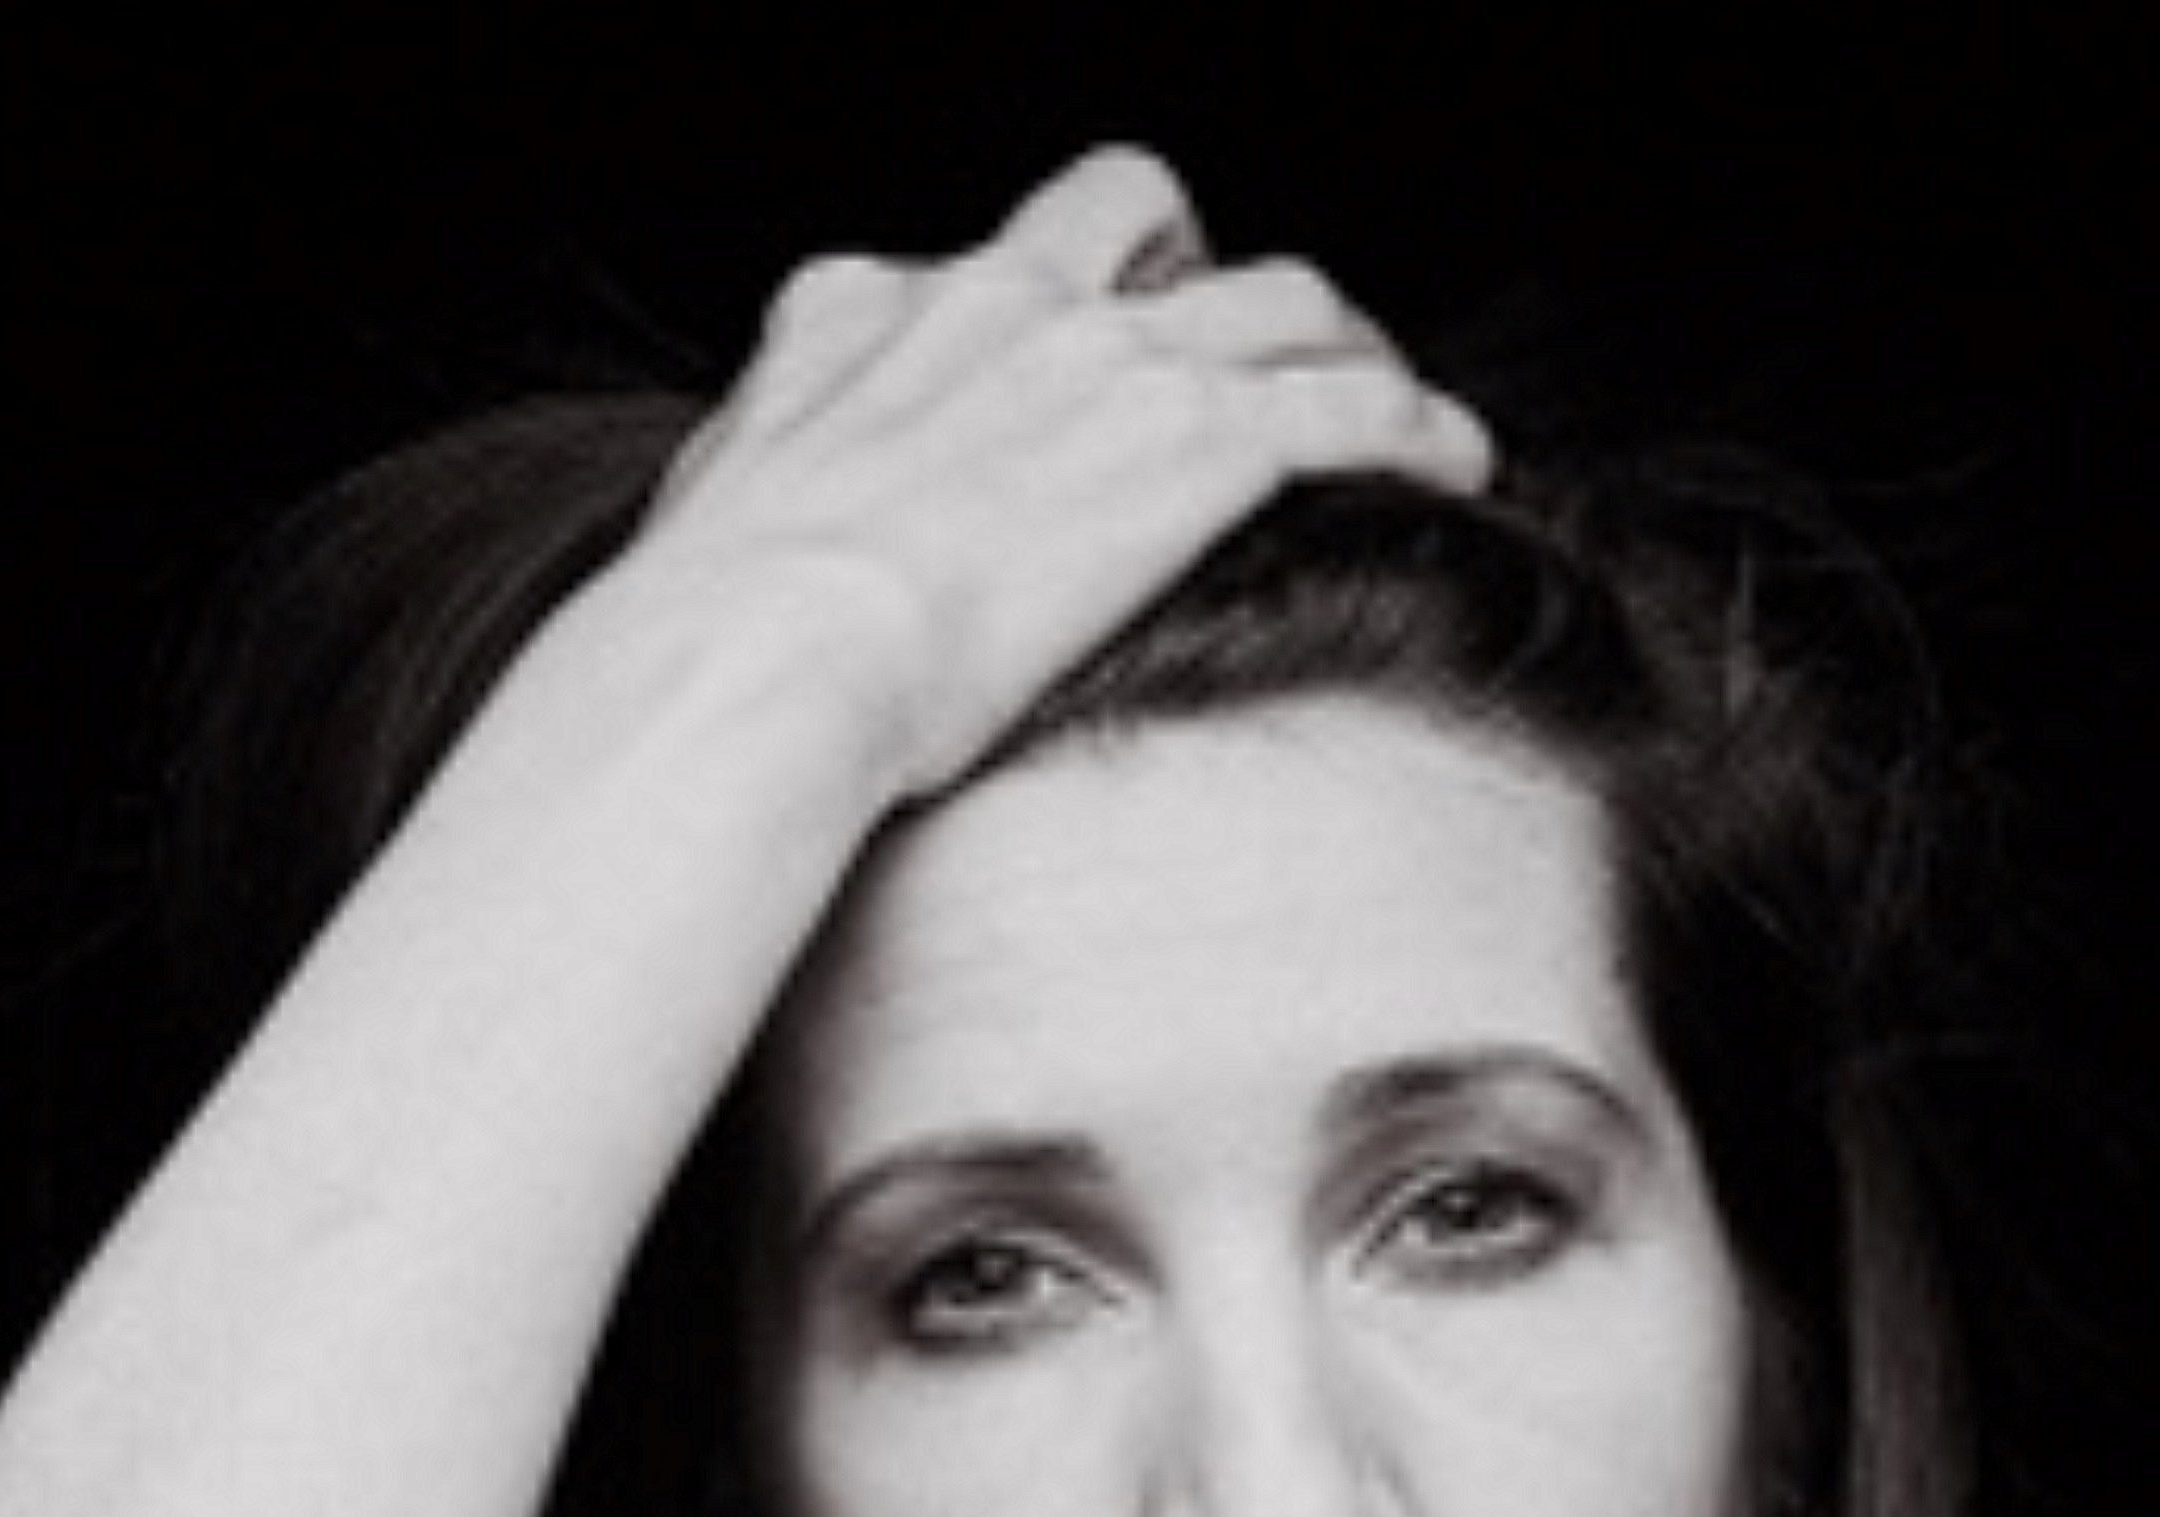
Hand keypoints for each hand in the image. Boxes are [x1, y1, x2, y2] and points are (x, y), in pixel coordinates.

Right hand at [639, 141, 1491, 811]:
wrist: (762, 657)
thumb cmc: (708, 641)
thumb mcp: (700, 541)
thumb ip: (746, 512)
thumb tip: (721, 562)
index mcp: (862, 317)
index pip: (971, 267)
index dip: (1043, 308)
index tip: (1075, 376)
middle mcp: (995, 302)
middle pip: (1140, 216)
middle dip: (1201, 270)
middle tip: (1243, 356)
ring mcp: (1106, 361)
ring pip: (1279, 292)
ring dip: (1341, 341)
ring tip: (1384, 405)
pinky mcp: (1199, 440)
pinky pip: (1355, 403)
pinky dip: (1419, 421)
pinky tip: (1460, 460)